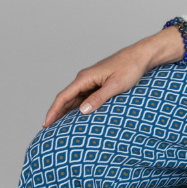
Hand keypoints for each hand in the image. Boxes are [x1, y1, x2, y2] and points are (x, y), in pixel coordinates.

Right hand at [43, 31, 179, 126]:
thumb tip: (82, 111)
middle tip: (49, 131)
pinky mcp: (98, 84)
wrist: (140, 57)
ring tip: (59, 128)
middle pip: (66, 99)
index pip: (63, 96)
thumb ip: (99, 98)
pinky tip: (77, 118)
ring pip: (74, 99)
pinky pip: (83, 98)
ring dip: (66, 112)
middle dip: (56, 114)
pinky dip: (78, 108)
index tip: (46, 124)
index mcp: (85, 78)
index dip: (53, 111)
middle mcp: (84, 79)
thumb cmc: (130, 68)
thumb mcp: (115, 85)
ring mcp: (91, 81)